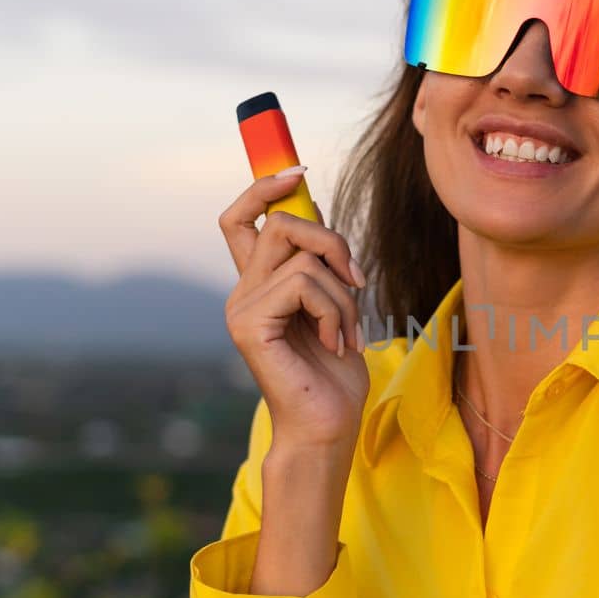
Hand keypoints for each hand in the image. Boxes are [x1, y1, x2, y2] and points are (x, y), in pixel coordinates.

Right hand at [219, 170, 369, 450]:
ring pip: (304, 257)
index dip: (263, 188)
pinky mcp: (249, 324)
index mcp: (259, 284)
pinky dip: (336, 312)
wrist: (327, 426)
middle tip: (358, 281)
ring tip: (349, 332)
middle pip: (281, 222)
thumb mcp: (335, 305)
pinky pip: (304, 285)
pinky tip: (338, 344)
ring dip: (345, 294)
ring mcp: (241, 307)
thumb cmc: (335, 373)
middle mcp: (242, 291)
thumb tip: (318, 213)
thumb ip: (320, 264)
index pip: (240, 219)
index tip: (297, 171)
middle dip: (333, 241)